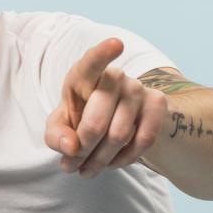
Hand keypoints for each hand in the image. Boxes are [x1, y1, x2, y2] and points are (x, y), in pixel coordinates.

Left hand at [44, 38, 166, 178]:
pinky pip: (143, 141)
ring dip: (100, 161)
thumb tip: (71, 147)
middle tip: (71, 164)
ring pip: (119, 136)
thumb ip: (56, 136)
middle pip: (96, 123)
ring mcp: (138, 88)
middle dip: (82, 151)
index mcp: (84, 75)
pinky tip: (113, 162)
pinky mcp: (157, 103)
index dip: (103, 54)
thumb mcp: (59, 126)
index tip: (116, 44)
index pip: (92, 62)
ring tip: (87, 168)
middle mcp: (114, 76)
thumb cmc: (80, 118)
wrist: (116, 119)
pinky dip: (124, 159)